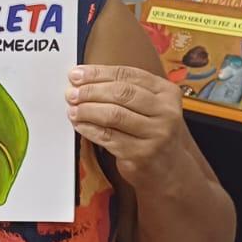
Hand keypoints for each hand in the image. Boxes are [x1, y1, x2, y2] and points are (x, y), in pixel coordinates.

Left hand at [67, 65, 191, 188]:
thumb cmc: (152, 131)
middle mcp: (166, 112)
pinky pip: (108, 137)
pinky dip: (89, 129)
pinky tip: (79, 124)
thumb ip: (124, 89)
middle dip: (90, 91)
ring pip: (114, 115)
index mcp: (167, 92)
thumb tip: (83, 78)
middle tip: (71, 93)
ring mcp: (155, 134)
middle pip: (121, 93)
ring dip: (87, 110)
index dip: (98, 73)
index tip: (77, 74)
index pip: (128, 75)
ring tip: (72, 109)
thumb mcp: (150, 106)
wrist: (170, 169)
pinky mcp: (141, 154)